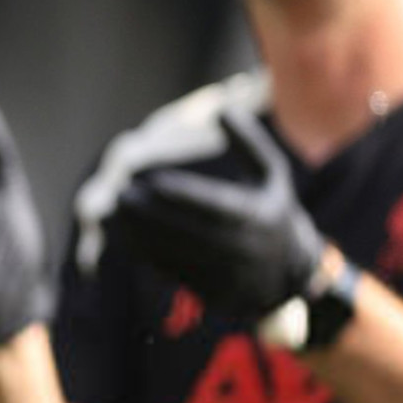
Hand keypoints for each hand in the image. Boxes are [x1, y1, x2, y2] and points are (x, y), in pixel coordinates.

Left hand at [107, 108, 323, 317]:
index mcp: (259, 217)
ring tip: (110, 215)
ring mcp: (229, 276)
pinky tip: (120, 235)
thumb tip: (224, 108)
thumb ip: (249, 142)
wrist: (292, 272)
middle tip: (120, 196)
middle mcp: (245, 250)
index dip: (184, 194)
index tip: (152, 180)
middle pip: (190, 232)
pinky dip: (144, 254)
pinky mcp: (214, 294)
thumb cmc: (271, 208)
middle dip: (151, 215)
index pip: (217, 206)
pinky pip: (173, 272)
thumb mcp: (272, 173)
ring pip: (177, 255)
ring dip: (139, 236)